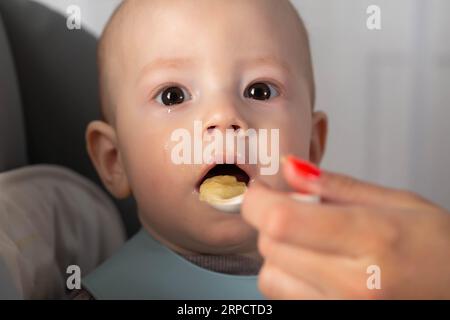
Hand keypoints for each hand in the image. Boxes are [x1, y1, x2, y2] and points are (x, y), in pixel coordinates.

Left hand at [242, 156, 449, 298]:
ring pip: (270, 277)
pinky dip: (290, 278)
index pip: (281, 219)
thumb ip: (337, 185)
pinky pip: (286, 298)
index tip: (261, 189)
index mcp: (372, 239)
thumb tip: (290, 168)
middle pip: (270, 246)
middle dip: (272, 221)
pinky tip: (318, 268)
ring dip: (279, 253)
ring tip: (312, 244)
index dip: (258, 200)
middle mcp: (353, 284)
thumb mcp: (398, 203)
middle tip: (298, 210)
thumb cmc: (440, 250)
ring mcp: (342, 312)